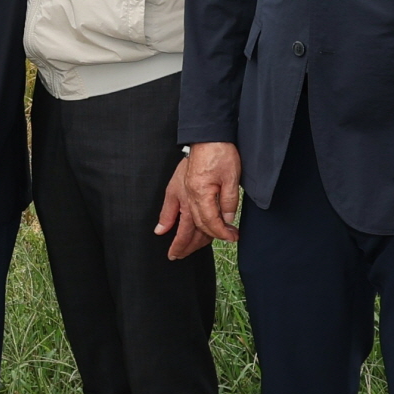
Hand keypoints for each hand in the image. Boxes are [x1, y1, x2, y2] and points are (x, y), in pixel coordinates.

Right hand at [162, 142, 242, 256]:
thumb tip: (227, 221)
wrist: (209, 135)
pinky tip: (161, 230)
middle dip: (190, 245)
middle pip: (190, 227)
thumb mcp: (232, 179)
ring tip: (178, 252)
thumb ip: (228, 203)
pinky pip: (168, 206)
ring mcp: (180, 191)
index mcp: (201, 194)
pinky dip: (165, 219)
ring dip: (181, 237)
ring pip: (181, 220)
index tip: (231, 237)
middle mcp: (187, 196)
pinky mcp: (176, 185)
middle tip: (187, 257)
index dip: (221, 234)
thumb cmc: (221, 153)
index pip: (210, 223)